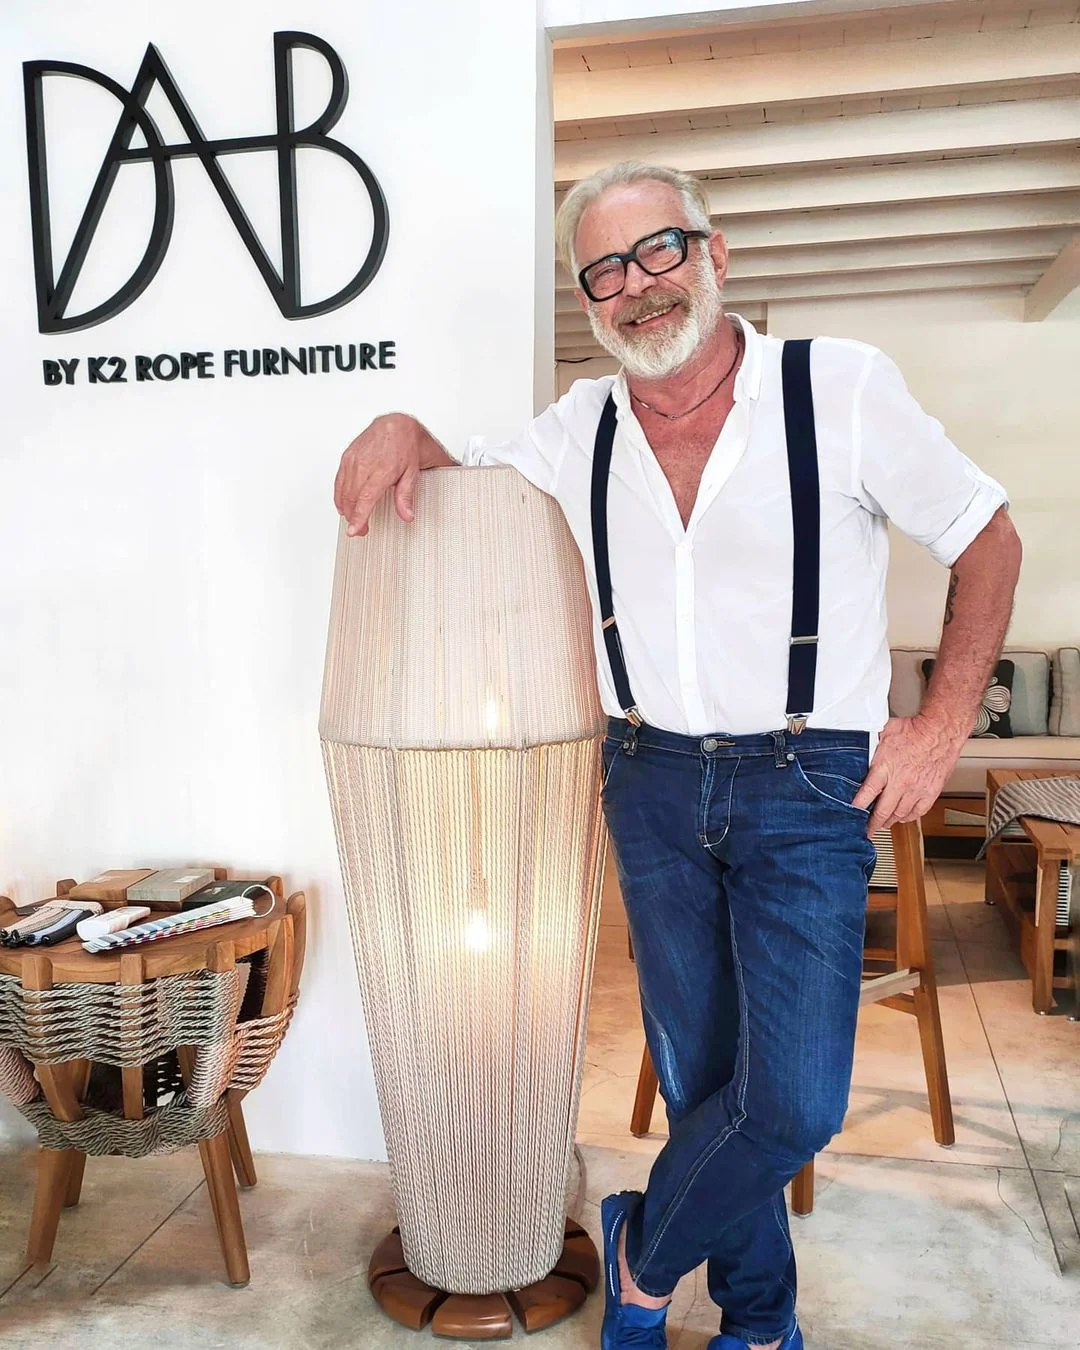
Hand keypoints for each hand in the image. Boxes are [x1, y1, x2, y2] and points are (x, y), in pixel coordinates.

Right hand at [333, 413, 427, 536]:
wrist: (396, 424)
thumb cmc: (406, 446)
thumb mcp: (413, 472)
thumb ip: (406, 496)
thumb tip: (407, 515)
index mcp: (382, 469)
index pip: (365, 499)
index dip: (359, 517)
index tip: (354, 531)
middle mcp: (364, 464)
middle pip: (352, 498)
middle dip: (354, 518)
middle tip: (361, 530)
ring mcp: (353, 459)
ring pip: (343, 491)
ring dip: (346, 509)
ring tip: (354, 520)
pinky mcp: (347, 457)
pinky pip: (339, 480)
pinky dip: (339, 495)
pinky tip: (343, 505)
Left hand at [852, 714, 965, 834]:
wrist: (940, 731)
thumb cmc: (914, 730)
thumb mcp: (883, 733)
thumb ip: (871, 745)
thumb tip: (859, 744)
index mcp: (885, 767)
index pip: (867, 793)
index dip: (858, 806)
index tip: (852, 813)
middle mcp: (900, 782)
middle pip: (882, 810)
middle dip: (872, 823)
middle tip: (867, 830)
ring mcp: (916, 789)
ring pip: (900, 814)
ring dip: (889, 821)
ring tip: (883, 823)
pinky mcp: (930, 792)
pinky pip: (918, 812)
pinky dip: (909, 817)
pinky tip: (903, 817)